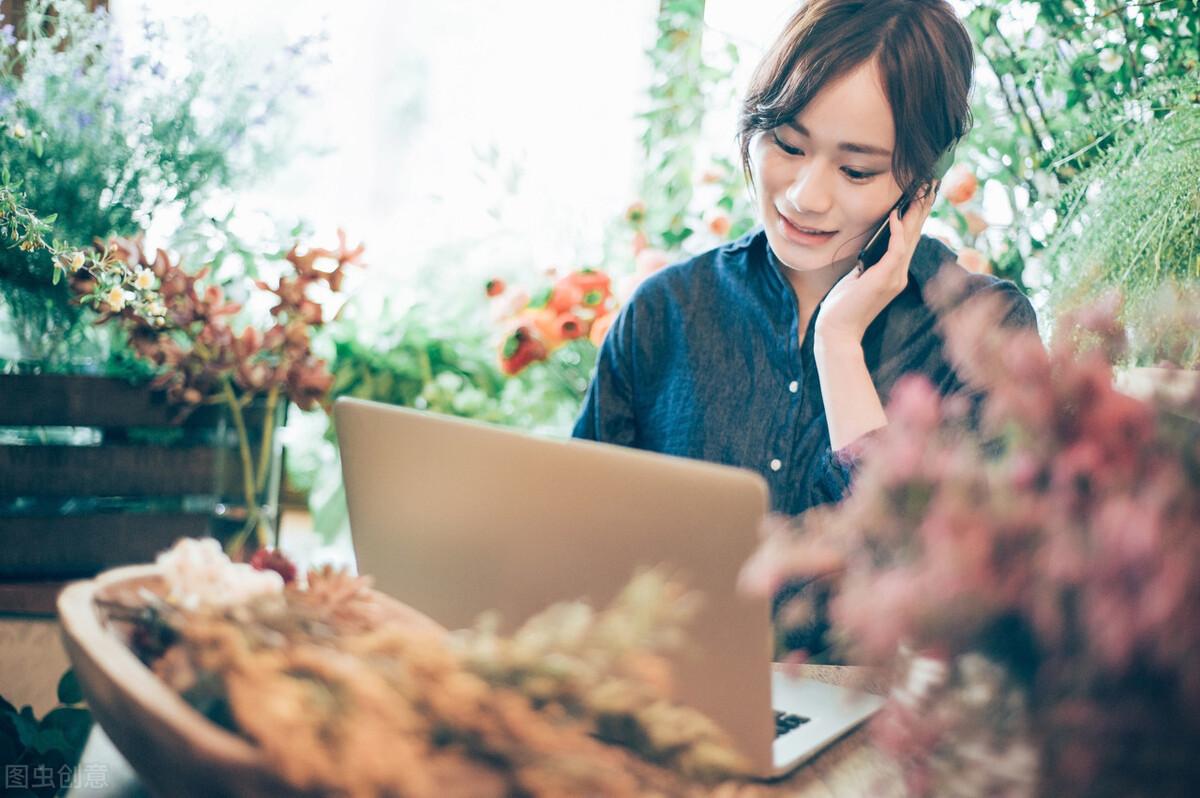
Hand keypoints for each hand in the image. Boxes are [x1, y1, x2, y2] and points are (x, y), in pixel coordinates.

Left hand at [813, 183, 937, 348]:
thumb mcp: (859, 278)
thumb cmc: (844, 306)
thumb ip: (870, 262)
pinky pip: (895, 251)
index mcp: (895, 272)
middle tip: (932, 182)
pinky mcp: (884, 279)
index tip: (923, 193)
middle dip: (923, 207)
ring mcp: (895, 277)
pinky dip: (896, 232)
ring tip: (921, 190)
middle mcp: (900, 274)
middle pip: (915, 233)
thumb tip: (872, 244)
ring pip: (909, 238)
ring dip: (915, 213)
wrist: (838, 332)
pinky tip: (895, 216)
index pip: (909, 238)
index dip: (917, 215)